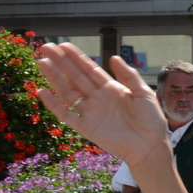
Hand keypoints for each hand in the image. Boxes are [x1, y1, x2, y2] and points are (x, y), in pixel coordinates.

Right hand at [35, 44, 171, 169]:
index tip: (62, 45)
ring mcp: (90, 112)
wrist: (150, 146)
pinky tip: (42, 92)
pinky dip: (53, 104)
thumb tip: (114, 57)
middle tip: (47, 47)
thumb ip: (129, 76)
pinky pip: (65, 114)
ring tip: (42, 62)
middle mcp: (98, 98)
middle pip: (75, 77)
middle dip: (61, 62)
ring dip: (54, 78)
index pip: (90, 69)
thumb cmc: (151, 121)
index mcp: (112, 89)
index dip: (76, 57)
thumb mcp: (143, 93)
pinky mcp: (86, 127)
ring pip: (68, 92)